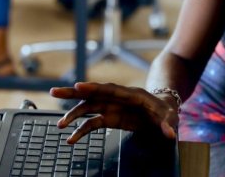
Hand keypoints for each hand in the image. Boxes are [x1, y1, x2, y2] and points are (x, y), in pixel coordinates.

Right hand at [50, 82, 179, 143]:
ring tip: (60, 125)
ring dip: (73, 115)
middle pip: (92, 93)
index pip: (110, 89)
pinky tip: (71, 138)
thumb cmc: (166, 111)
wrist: (163, 112)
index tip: (78, 86)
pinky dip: (81, 130)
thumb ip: (168, 124)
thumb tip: (169, 134)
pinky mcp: (110, 117)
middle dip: (73, 92)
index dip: (93, 87)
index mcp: (131, 94)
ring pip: (88, 108)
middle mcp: (117, 98)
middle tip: (54, 92)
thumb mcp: (170, 117)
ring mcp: (112, 107)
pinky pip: (92, 123)